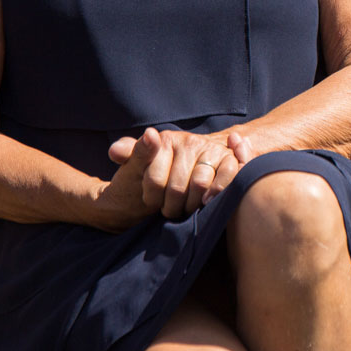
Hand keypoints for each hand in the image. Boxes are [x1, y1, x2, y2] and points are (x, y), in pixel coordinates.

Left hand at [106, 128, 247, 220]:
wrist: (185, 169)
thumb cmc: (154, 171)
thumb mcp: (136, 162)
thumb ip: (129, 153)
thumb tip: (123, 147)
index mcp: (165, 140)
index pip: (155, 179)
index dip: (152, 198)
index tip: (151, 201)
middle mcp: (188, 141)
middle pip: (177, 187)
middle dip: (171, 206)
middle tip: (169, 210)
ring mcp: (209, 149)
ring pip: (199, 184)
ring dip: (190, 205)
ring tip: (185, 208)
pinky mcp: (227, 158)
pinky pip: (227, 174)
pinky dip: (217, 190)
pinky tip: (207, 201)